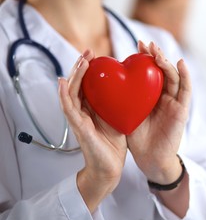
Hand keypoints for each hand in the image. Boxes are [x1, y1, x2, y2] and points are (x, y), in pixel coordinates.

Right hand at [58, 49, 126, 211]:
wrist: (110, 168)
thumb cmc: (114, 144)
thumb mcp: (118, 117)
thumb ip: (118, 103)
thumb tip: (128, 88)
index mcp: (92, 108)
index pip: (88, 84)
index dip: (90, 69)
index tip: (97, 55)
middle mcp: (82, 111)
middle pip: (78, 84)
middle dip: (81, 67)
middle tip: (88, 51)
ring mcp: (78, 119)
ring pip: (71, 92)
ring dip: (74, 75)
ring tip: (80, 61)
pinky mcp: (78, 128)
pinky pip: (68, 109)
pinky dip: (64, 95)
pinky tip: (63, 82)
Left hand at [126, 41, 191, 184]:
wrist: (149, 159)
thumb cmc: (137, 138)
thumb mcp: (126, 113)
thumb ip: (122, 98)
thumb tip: (105, 81)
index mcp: (151, 96)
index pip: (150, 72)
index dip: (145, 58)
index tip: (136, 45)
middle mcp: (164, 97)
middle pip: (162, 71)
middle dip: (155, 56)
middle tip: (145, 44)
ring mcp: (174, 103)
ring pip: (174, 77)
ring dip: (166, 62)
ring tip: (157, 51)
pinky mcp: (182, 111)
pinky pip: (186, 91)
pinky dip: (185, 76)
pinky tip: (180, 63)